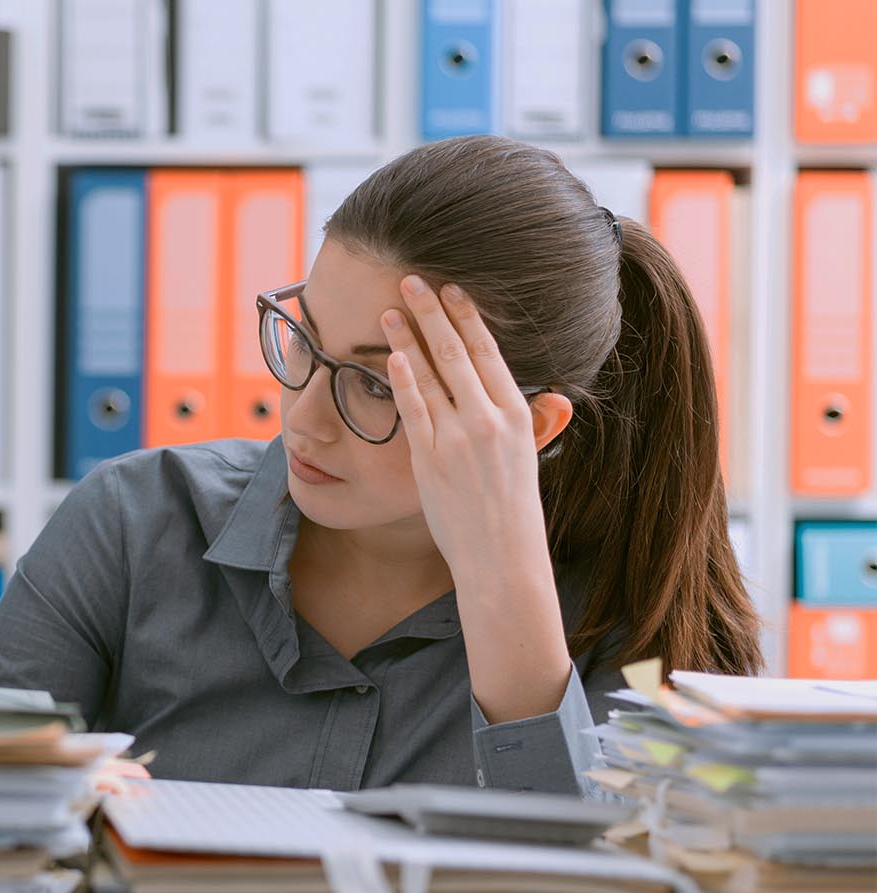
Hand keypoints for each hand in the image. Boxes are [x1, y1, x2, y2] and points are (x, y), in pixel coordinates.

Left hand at [380, 276, 548, 573]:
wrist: (501, 557)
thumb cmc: (513, 509)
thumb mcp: (530, 458)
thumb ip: (536, 423)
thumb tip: (559, 397)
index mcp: (517, 415)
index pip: (489, 353)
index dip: (467, 317)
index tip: (452, 288)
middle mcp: (488, 420)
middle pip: (456, 352)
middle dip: (431, 312)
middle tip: (411, 279)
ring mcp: (457, 439)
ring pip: (430, 375)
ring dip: (407, 338)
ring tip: (389, 309)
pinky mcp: (429, 460)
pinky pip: (412, 410)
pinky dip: (401, 380)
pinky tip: (389, 356)